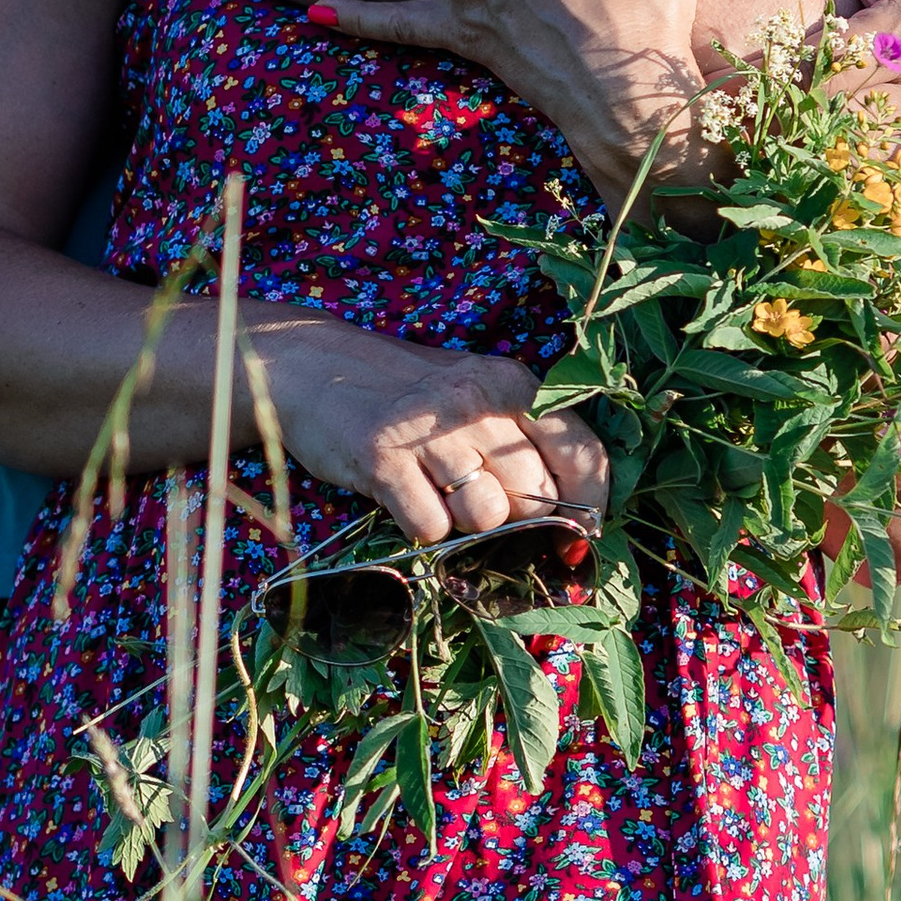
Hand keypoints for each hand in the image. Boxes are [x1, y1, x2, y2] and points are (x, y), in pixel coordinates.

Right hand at [253, 315, 607, 546]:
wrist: (311, 364)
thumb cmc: (404, 390)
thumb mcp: (472, 392)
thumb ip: (519, 439)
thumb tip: (569, 516)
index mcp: (510, 382)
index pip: (582, 453)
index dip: (588, 505)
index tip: (576, 535)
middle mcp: (478, 402)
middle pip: (534, 496)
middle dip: (514, 518)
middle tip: (476, 501)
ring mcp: (430, 431)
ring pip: (487, 517)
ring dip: (465, 523)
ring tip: (435, 491)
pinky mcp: (384, 460)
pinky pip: (432, 527)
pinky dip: (422, 526)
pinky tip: (405, 497)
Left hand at [726, 0, 900, 209]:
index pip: (814, 82)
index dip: (777, 90)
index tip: (755, 87)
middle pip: (837, 133)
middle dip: (803, 127)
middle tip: (774, 119)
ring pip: (874, 166)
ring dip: (845, 153)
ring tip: (822, 135)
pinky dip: (894, 171)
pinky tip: (875, 152)